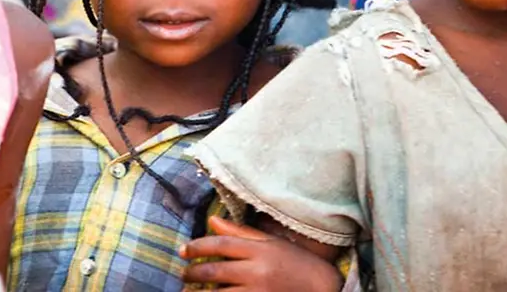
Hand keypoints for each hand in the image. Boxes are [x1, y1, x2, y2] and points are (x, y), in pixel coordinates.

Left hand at [180, 216, 342, 291]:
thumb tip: (211, 221)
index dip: (198, 246)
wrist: (324, 288)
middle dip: (194, 273)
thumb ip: (239, 232)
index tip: (183, 251)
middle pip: (216, 270)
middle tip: (183, 275)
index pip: (222, 244)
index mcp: (260, 249)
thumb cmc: (295, 262)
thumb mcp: (270, 242)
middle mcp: (258, 271)